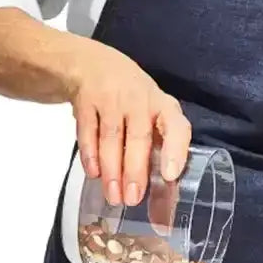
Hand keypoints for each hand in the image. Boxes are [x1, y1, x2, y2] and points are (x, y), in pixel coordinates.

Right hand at [65, 40, 190, 206]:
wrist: (91, 64)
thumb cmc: (132, 100)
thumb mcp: (152, 115)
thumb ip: (158, 149)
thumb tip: (163, 197)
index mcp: (163, 107)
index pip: (176, 126)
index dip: (175, 150)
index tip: (170, 175)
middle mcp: (140, 100)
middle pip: (139, 137)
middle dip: (135, 170)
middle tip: (133, 199)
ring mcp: (111, 99)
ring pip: (112, 137)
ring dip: (112, 169)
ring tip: (113, 196)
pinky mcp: (85, 101)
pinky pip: (87, 131)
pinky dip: (90, 154)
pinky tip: (94, 173)